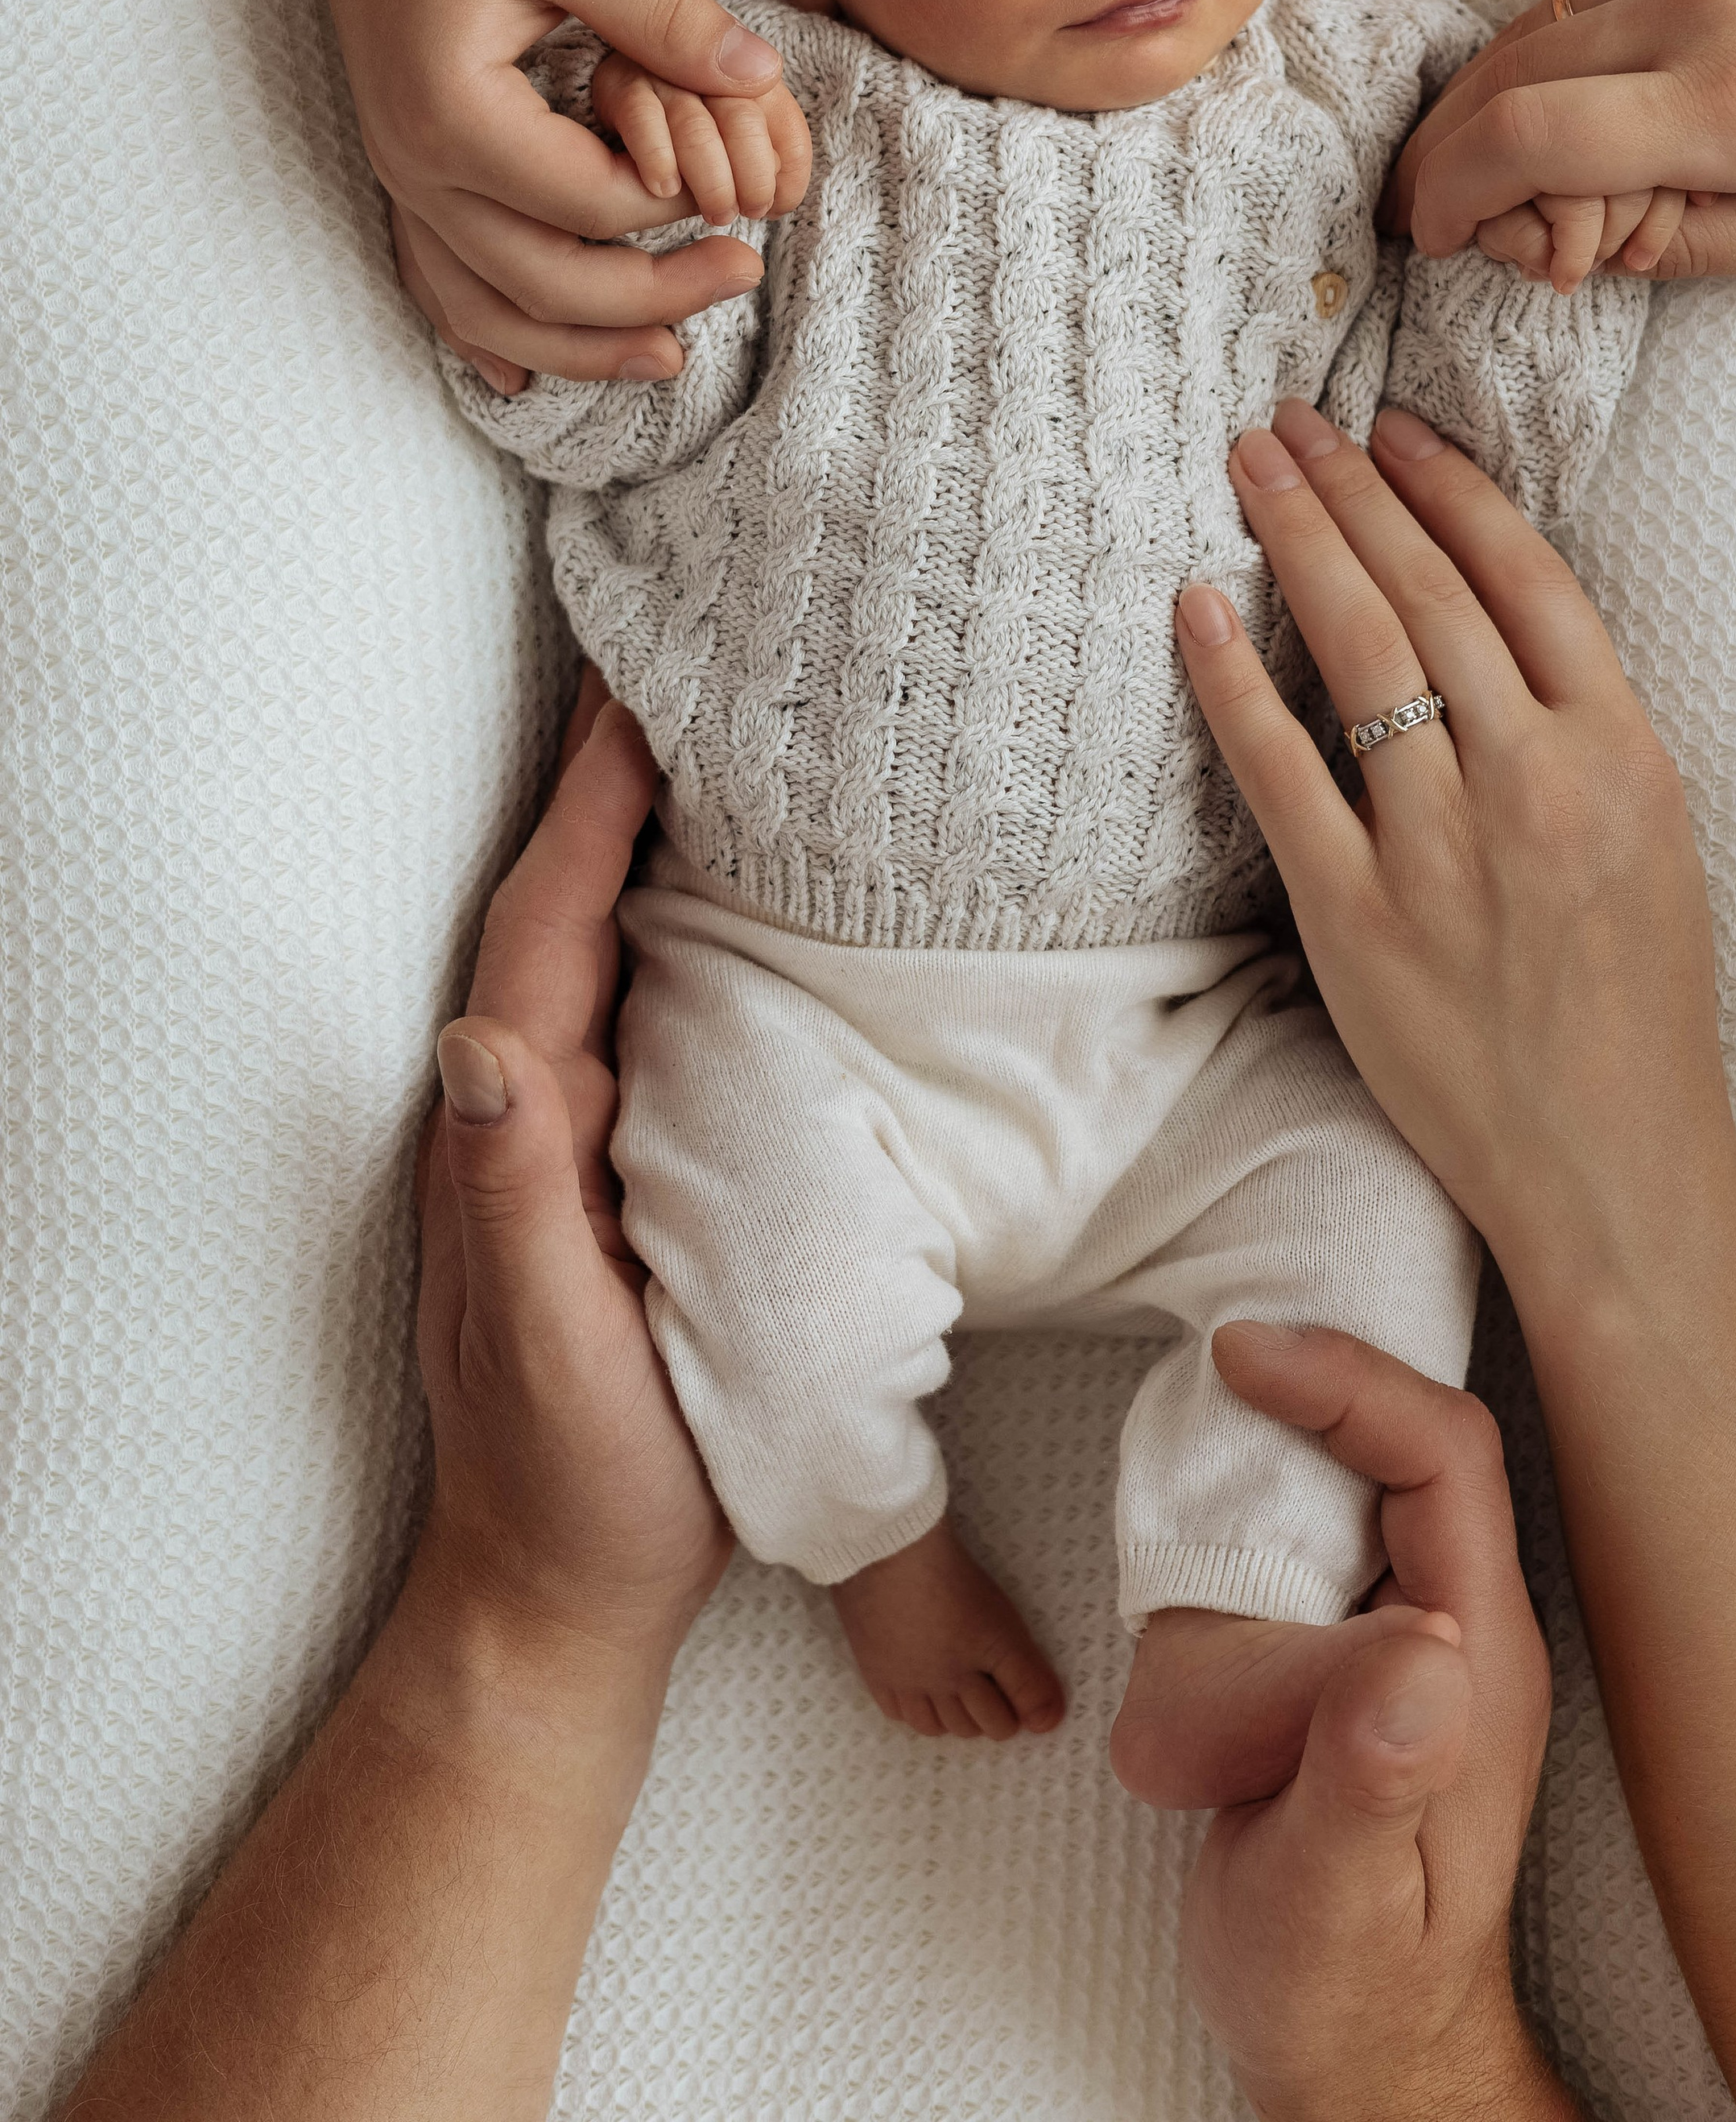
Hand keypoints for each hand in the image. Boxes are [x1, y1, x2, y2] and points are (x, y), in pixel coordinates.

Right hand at [286, 0, 802, 389]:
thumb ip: (666, 12)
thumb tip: (761, 77)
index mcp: (454, 112)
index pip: (591, 205)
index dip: (676, 203)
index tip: (738, 178)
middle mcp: (415, 164)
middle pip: (544, 285)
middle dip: (652, 300)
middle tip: (746, 274)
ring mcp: (400, 177)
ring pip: (489, 311)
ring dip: (579, 348)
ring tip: (672, 357)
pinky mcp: (405, 171)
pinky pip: (441, 284)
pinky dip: (490, 334)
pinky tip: (527, 378)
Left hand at [415, 672, 730, 1668]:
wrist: (568, 1593)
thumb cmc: (574, 1477)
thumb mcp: (547, 1344)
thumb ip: (510, 1197)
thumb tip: (476, 1041)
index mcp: (517, 1130)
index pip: (547, 934)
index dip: (588, 813)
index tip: (637, 698)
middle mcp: (534, 1111)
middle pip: (568, 909)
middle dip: (611, 785)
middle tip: (681, 662)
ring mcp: (578, 1138)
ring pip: (610, 949)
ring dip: (645, 839)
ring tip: (713, 737)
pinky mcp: (629, 1169)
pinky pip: (652, 1012)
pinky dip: (680, 927)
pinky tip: (740, 898)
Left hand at [1174, 399, 1735, 1313]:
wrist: (1610, 1163)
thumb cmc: (1637, 1009)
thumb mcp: (1655, 838)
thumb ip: (1584, 729)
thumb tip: (1492, 622)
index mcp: (1623, 753)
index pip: (1525, 577)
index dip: (1449, 489)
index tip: (1393, 430)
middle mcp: (1534, 782)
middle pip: (1428, 591)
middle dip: (1351, 488)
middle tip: (1290, 418)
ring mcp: (1440, 848)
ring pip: (1356, 652)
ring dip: (1296, 541)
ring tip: (1251, 467)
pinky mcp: (1356, 916)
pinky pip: (1278, 770)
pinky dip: (1232, 679)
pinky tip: (1195, 605)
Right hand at [1183, 1326, 1580, 2121]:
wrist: (1357, 2055)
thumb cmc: (1352, 1995)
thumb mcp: (1341, 1901)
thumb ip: (1372, 1776)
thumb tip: (1419, 1648)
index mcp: (1477, 1656)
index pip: (1441, 1449)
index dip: (1348, 1377)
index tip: (1240, 1353)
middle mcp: (1449, 1625)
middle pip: (1379, 1447)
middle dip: (1276, 1454)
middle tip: (1189, 1511)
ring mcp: (1392, 1639)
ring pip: (1304, 1513)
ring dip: (1224, 1593)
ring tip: (1211, 1751)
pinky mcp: (1333, 1658)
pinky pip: (1266, 1571)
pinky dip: (1212, 1611)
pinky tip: (1201, 1739)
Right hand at [1386, 0, 1735, 275]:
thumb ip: (1703, 245)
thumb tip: (1595, 248)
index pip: (1532, 139)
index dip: (1455, 195)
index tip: (1441, 237)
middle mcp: (1707, 9)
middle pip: (1503, 80)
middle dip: (1446, 158)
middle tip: (1439, 214)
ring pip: (1528, 27)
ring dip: (1484, 106)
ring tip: (1491, 169)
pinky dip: (1546, 54)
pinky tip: (1565, 103)